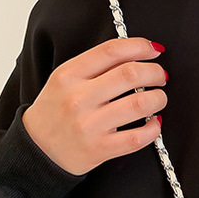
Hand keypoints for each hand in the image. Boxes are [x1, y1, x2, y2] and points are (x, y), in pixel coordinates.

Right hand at [22, 37, 167, 176]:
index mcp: (69, 75)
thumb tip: (135, 55)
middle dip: (155, 72)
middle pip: (130, 74)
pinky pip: (138, 137)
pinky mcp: (100, 149)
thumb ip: (94, 67)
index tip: (154, 49)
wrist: (37, 151)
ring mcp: (90, 125)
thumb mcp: (64, 80)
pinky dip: (153, 129)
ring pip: (139, 104)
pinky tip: (154, 123)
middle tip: (161, 76)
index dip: (140, 47)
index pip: (111, 51)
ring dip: (158, 98)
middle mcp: (78, 98)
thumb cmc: (55, 112)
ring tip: (159, 98)